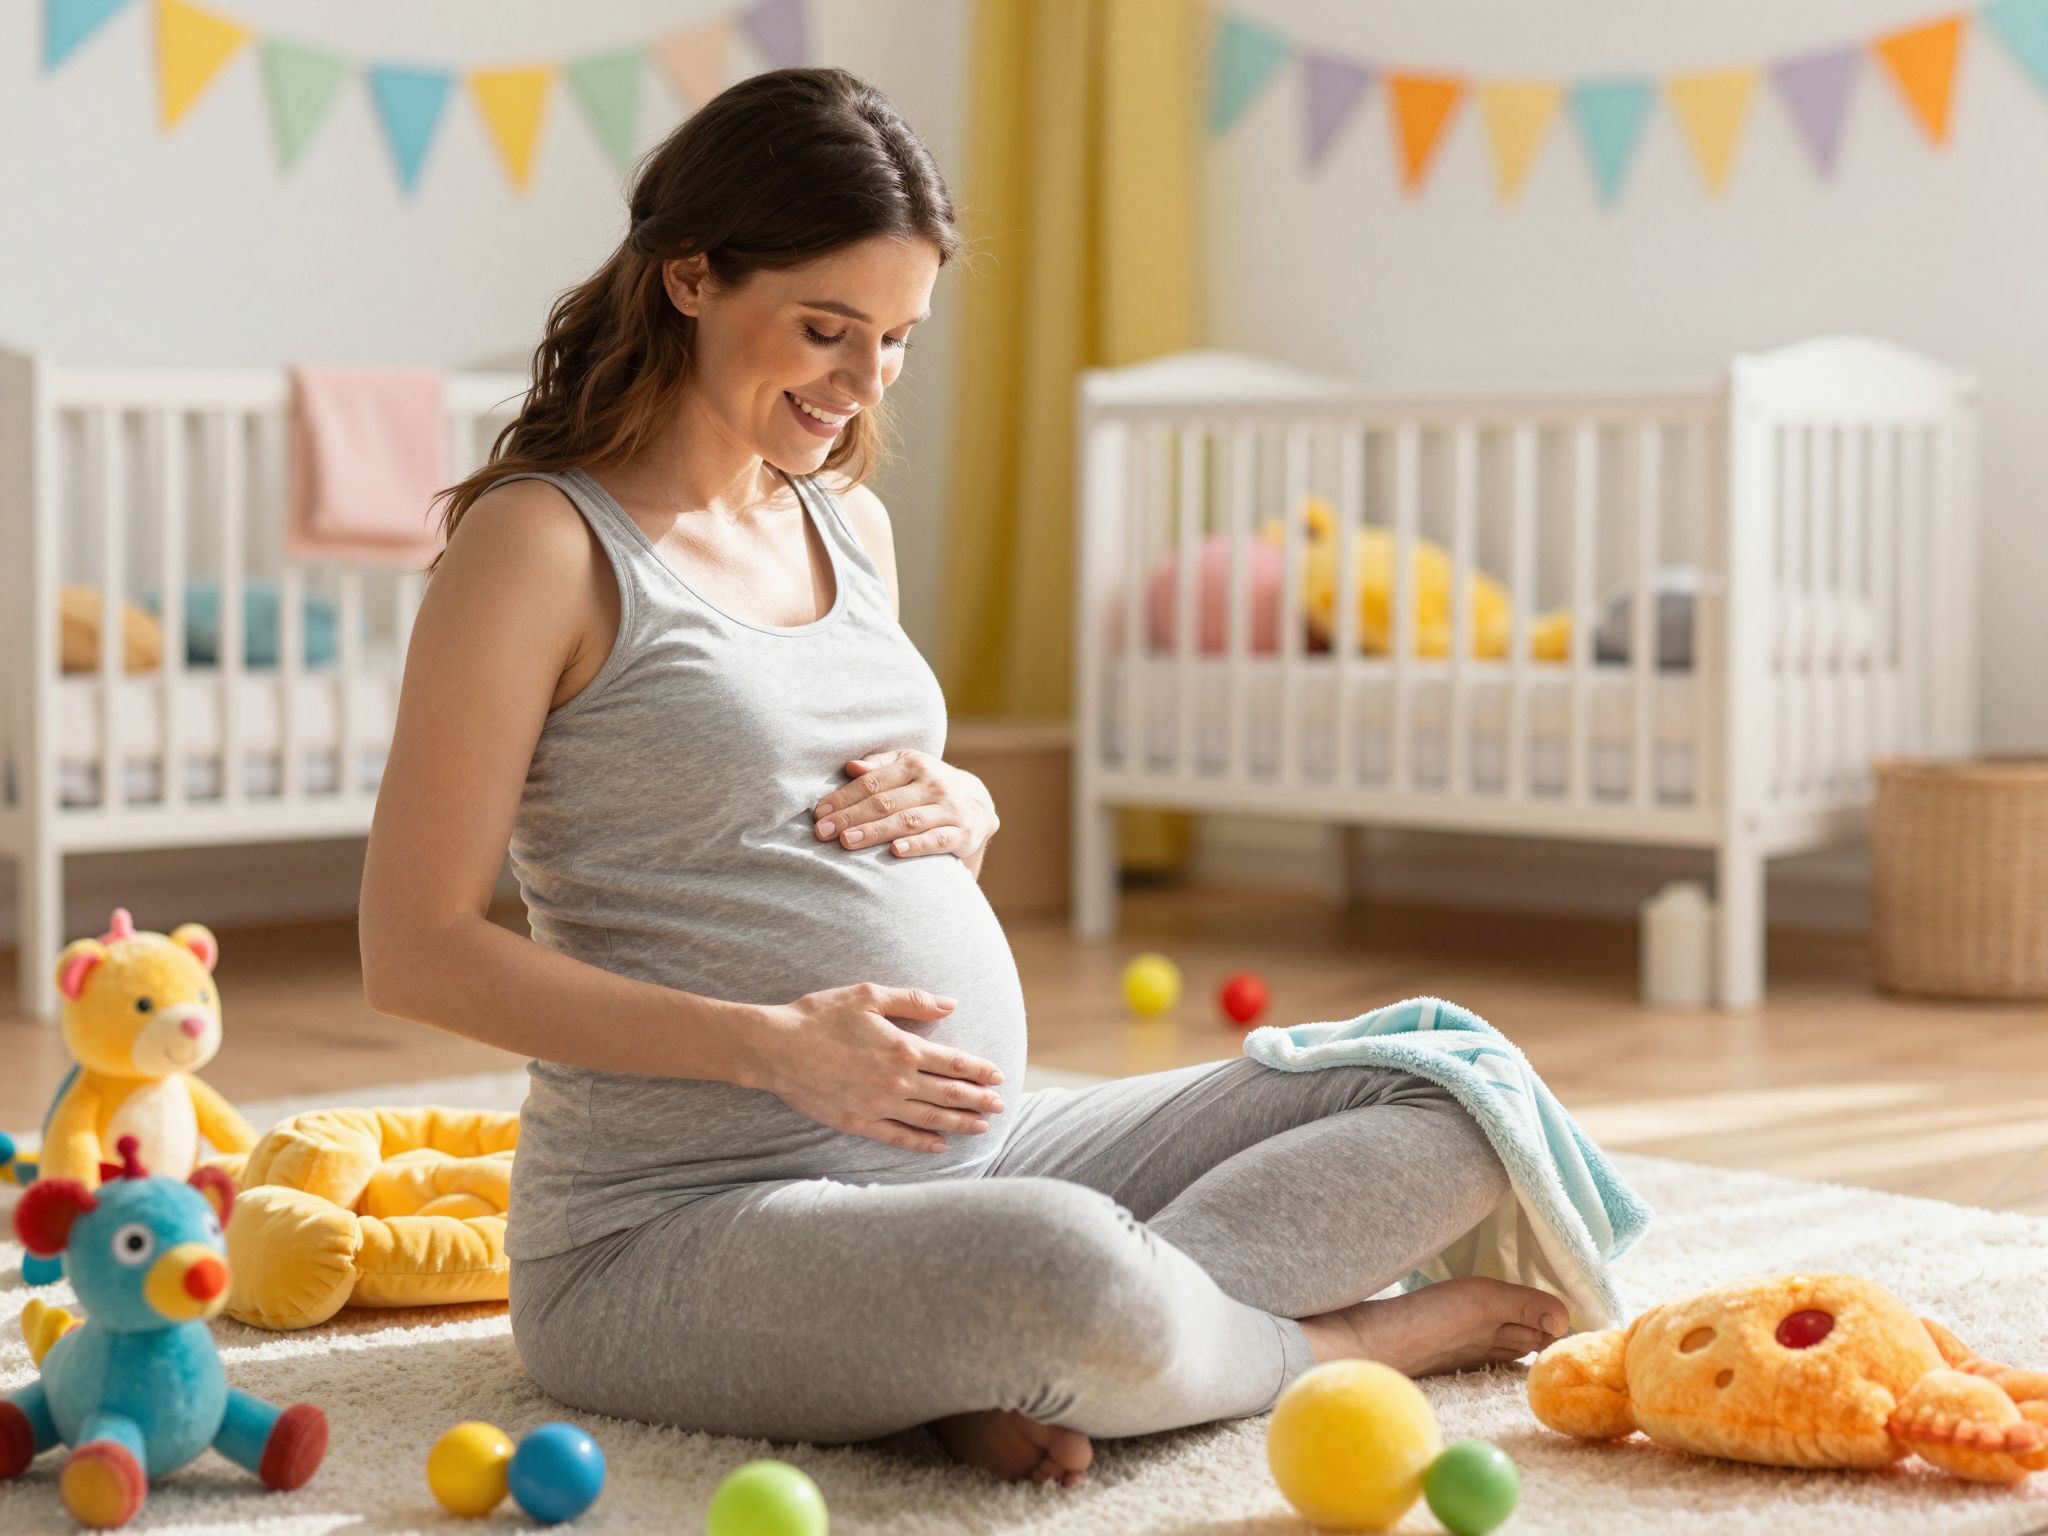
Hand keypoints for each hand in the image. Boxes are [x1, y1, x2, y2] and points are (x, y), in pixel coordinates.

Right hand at [752, 984, 1007, 1153]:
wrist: (776, 1049)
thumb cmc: (820, 1016)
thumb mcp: (868, 996)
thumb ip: (913, 1001)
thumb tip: (950, 1004)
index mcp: (903, 1048)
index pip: (954, 1062)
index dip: (980, 1070)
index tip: (998, 1076)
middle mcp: (896, 1081)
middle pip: (949, 1093)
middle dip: (979, 1099)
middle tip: (1000, 1104)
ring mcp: (879, 1106)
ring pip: (930, 1118)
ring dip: (960, 1122)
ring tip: (982, 1126)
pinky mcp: (859, 1123)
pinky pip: (900, 1138)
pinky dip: (924, 1143)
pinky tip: (940, 1146)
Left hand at [812, 750, 997, 863]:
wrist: (979, 803)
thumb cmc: (929, 785)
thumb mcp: (908, 767)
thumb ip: (879, 766)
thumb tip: (850, 767)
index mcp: (914, 764)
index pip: (872, 783)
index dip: (843, 798)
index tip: (819, 814)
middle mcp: (933, 784)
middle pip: (885, 802)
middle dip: (850, 817)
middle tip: (822, 832)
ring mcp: (949, 809)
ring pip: (907, 821)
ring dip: (875, 832)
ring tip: (847, 841)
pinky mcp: (964, 834)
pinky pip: (938, 840)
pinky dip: (917, 846)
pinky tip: (895, 851)